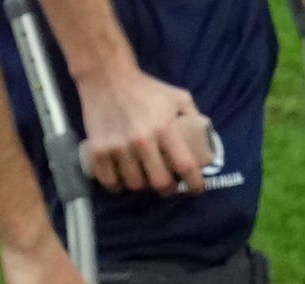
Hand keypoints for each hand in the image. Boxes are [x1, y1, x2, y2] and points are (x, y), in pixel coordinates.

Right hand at [80, 69, 216, 192]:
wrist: (106, 75)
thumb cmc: (146, 88)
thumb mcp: (178, 97)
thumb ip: (193, 117)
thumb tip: (207, 141)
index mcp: (164, 128)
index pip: (185, 166)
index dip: (194, 183)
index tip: (195, 188)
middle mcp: (141, 140)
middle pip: (159, 183)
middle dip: (168, 188)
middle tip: (168, 184)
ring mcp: (117, 146)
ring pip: (135, 184)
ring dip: (143, 185)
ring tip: (144, 177)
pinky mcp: (97, 149)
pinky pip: (109, 181)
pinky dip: (117, 184)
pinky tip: (122, 178)